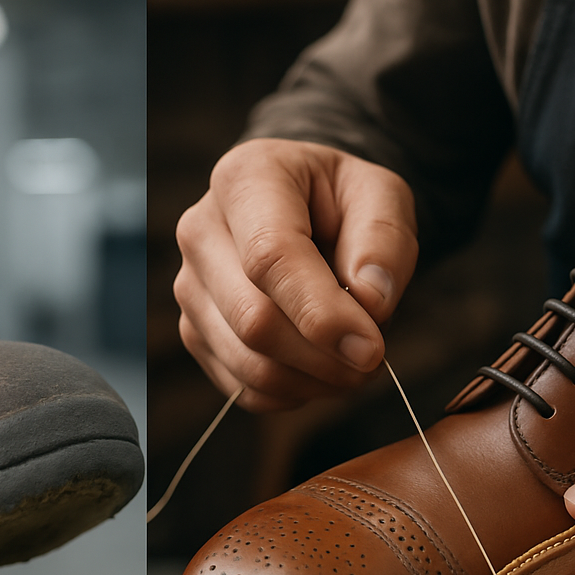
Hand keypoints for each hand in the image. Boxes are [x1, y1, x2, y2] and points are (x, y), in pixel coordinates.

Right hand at [173, 138, 418, 411]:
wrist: (302, 211)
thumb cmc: (341, 202)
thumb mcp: (381, 195)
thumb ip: (384, 241)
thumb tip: (370, 303)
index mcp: (244, 180)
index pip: (270, 258)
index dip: (321, 313)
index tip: (371, 349)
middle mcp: (200, 233)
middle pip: (253, 320)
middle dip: (322, 357)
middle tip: (373, 361)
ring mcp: (191, 288)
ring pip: (247, 363)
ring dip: (312, 381)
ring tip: (353, 365)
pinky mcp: (195, 332)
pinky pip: (243, 387)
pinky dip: (292, 393)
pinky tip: (320, 371)